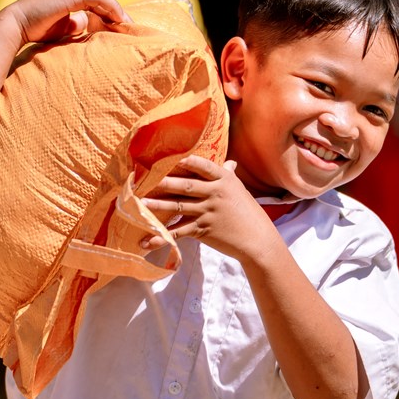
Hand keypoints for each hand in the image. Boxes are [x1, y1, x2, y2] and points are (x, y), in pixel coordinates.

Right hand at [4, 0, 128, 46]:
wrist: (16, 25)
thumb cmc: (36, 27)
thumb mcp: (61, 26)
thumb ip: (75, 23)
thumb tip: (86, 24)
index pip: (96, 0)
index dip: (110, 14)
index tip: (121, 28)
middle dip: (117, 13)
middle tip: (130, 29)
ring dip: (118, 12)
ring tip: (128, 26)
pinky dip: (112, 9)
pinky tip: (120, 20)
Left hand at [140, 158, 281, 263]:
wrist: (257, 239)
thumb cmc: (247, 212)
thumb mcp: (239, 191)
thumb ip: (228, 176)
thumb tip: (229, 162)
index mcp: (224, 180)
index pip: (204, 166)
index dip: (188, 162)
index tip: (173, 158)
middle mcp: (215, 193)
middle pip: (187, 186)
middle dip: (166, 182)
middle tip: (146, 178)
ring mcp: (208, 212)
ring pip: (179, 206)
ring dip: (158, 205)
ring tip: (141, 203)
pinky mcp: (203, 230)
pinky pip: (178, 232)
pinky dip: (162, 237)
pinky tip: (147, 240)